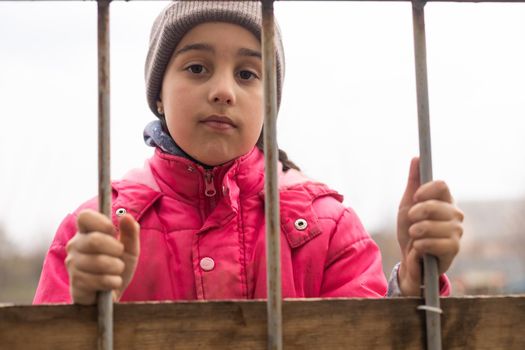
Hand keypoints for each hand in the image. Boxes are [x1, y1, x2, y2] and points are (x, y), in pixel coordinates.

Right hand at [65, 209, 139, 304]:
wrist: (111, 295)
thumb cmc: (117, 267)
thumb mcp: (130, 248)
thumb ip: (130, 231)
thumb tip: (126, 216)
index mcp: (86, 232)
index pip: (85, 216)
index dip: (102, 222)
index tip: (112, 232)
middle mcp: (75, 246)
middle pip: (95, 240)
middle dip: (116, 249)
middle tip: (120, 255)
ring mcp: (72, 264)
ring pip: (99, 262)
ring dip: (116, 268)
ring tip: (116, 271)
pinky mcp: (75, 283)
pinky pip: (99, 280)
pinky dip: (113, 282)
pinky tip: (111, 283)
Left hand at [396, 157, 463, 295]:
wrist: (409, 257)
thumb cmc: (410, 229)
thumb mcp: (407, 204)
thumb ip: (413, 182)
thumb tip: (416, 158)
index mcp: (445, 200)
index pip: (441, 185)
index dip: (425, 190)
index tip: (414, 197)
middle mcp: (455, 214)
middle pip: (436, 205)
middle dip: (416, 213)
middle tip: (410, 220)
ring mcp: (457, 231)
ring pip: (433, 225)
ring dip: (417, 231)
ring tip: (414, 235)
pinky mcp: (454, 249)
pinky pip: (435, 243)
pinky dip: (421, 245)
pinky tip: (419, 247)